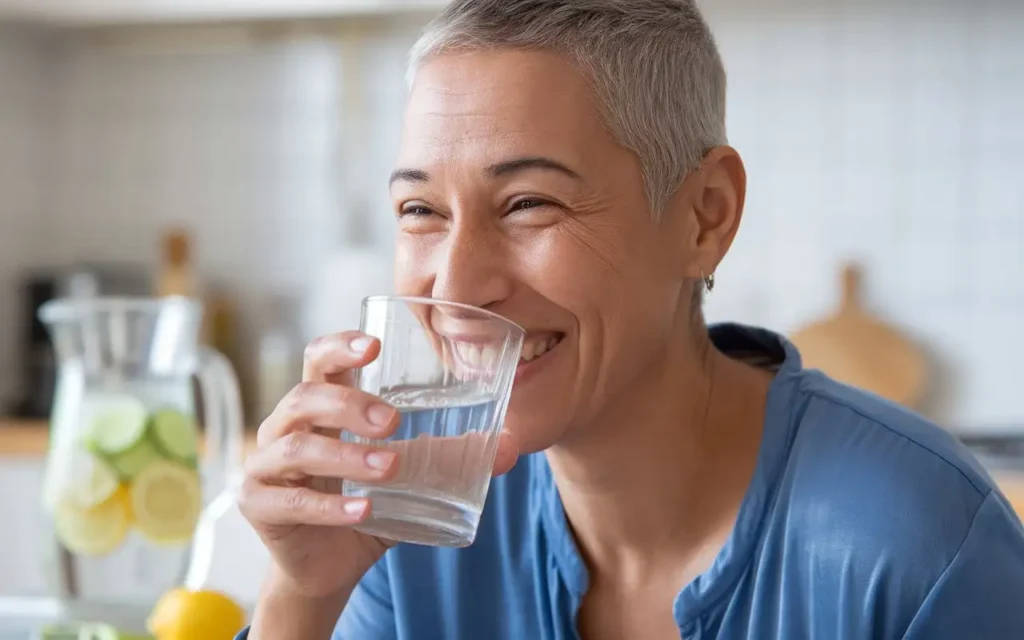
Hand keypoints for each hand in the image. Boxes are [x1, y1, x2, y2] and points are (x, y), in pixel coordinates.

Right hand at [238, 331, 520, 599]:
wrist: (328, 567)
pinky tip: (363, 510)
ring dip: (344, 456)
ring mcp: (266, 467)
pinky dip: (329, 506)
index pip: (318, 359)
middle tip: (393, 422)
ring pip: (296, 448)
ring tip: (388, 468)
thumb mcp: (412, 478)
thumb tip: (510, 445)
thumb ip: (450, 457)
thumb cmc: (366, 503)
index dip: (340, 346)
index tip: (374, 345)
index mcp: (320, 408)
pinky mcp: (260, 507)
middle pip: (304, 398)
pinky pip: (290, 502)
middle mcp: (286, 428)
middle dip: (348, 405)